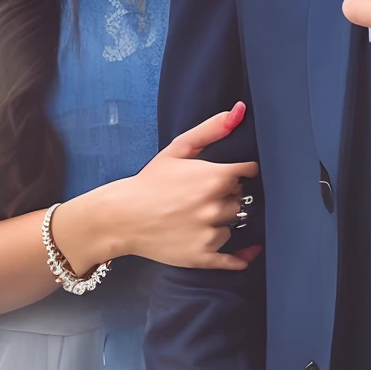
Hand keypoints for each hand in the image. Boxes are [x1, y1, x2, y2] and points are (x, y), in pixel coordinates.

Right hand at [54, 104, 260, 273]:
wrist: (122, 216)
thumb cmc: (150, 180)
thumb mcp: (178, 149)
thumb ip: (211, 129)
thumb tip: (239, 110)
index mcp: (215, 178)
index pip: (248, 173)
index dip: (240, 172)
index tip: (233, 174)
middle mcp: (216, 206)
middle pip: (241, 200)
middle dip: (230, 196)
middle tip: (207, 196)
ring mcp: (210, 234)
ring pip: (235, 225)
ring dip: (225, 221)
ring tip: (201, 216)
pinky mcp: (203, 256)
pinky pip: (233, 259)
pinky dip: (241, 256)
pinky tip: (247, 253)